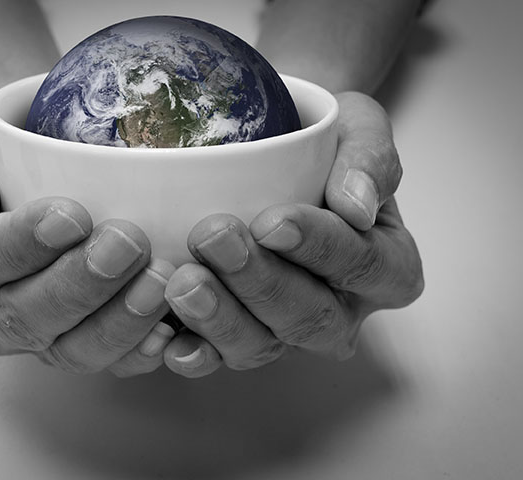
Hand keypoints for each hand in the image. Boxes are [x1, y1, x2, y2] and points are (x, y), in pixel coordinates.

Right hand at [0, 103, 176, 375]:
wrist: (54, 164)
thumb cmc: (5, 154)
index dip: (17, 247)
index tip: (67, 215)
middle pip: (22, 318)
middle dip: (77, 284)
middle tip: (125, 242)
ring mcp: (41, 338)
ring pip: (70, 351)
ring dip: (118, 320)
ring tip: (158, 279)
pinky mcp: (87, 346)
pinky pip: (113, 364)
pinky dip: (142, 350)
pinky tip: (170, 327)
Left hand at [162, 92, 423, 377]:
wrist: (267, 152)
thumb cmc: (320, 145)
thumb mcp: (357, 129)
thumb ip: (370, 158)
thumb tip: (357, 206)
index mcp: (386, 266)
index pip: (364, 265)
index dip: (321, 248)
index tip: (274, 221)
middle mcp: (340, 309)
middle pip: (309, 317)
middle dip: (259, 282)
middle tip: (214, 238)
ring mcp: (286, 331)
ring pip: (261, 346)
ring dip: (220, 318)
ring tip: (183, 283)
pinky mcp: (237, 338)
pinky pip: (216, 359)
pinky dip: (191, 351)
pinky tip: (167, 339)